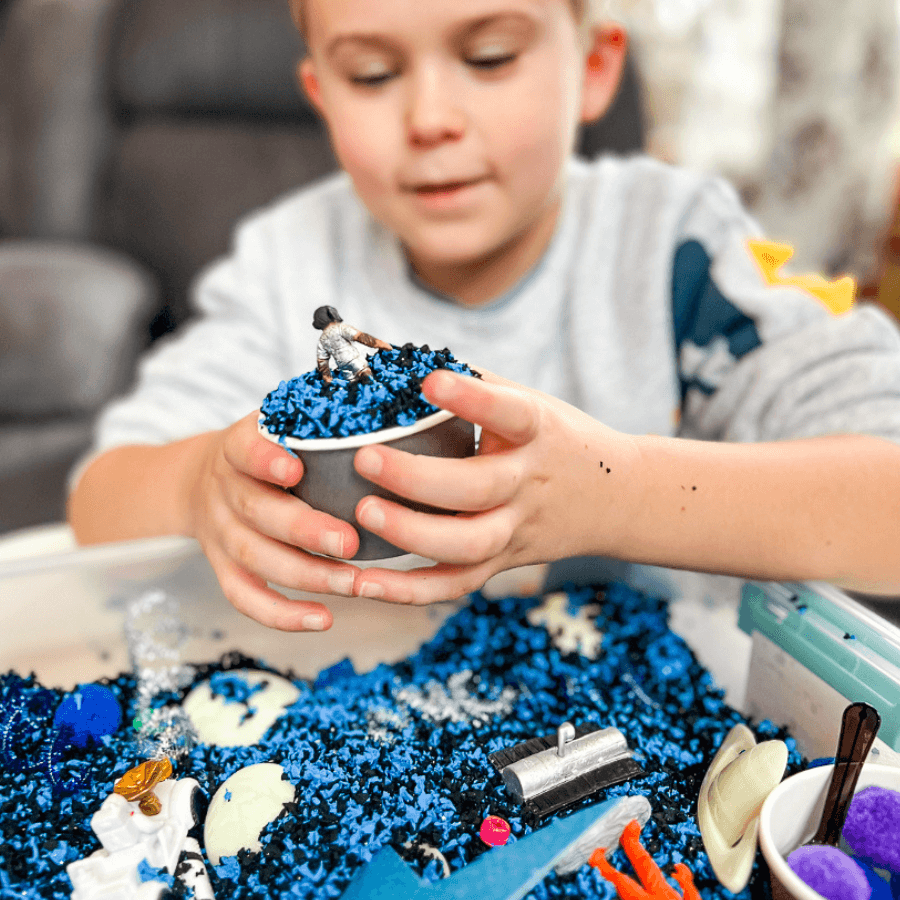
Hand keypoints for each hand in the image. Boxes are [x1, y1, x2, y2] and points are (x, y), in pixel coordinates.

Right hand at [186, 412, 361, 630]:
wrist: (201, 479)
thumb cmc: (268, 448)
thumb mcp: (279, 423)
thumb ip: (318, 421)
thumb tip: (392, 409)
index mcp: (237, 447)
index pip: (243, 449)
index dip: (264, 459)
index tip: (296, 466)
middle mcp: (225, 491)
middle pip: (257, 512)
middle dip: (305, 530)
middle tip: (350, 542)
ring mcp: (221, 533)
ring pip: (256, 559)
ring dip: (307, 576)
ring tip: (353, 584)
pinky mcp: (224, 569)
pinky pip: (245, 597)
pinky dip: (282, 615)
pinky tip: (324, 619)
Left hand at [351, 370, 640, 604]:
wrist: (616, 499)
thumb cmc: (555, 439)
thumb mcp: (529, 402)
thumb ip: (472, 382)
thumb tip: (394, 354)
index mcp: (538, 432)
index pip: (510, 413)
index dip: (473, 399)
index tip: (431, 382)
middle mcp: (528, 484)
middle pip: (478, 489)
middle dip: (418, 478)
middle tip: (365, 459)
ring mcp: (517, 530)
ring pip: (467, 545)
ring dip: (411, 535)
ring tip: (364, 513)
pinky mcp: (503, 561)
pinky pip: (456, 584)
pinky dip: (409, 591)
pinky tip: (364, 583)